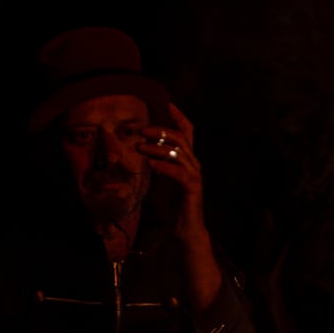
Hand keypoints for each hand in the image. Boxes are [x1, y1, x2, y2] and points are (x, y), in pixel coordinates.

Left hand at [138, 105, 203, 225]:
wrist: (186, 229)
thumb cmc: (173, 205)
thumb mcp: (162, 179)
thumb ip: (156, 163)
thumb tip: (140, 150)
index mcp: (187, 159)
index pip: (187, 132)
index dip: (179, 117)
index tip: (168, 103)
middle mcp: (193, 164)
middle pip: (180, 138)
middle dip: (160, 131)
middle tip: (141, 130)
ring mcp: (194, 175)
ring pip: (177, 153)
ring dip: (157, 148)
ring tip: (139, 146)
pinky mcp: (192, 188)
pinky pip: (177, 172)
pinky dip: (163, 166)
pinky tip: (150, 164)